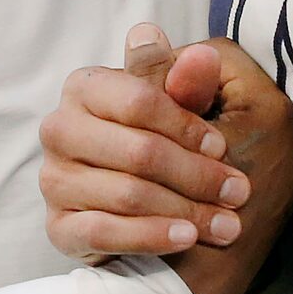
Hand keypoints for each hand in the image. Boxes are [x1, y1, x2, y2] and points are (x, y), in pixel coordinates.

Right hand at [41, 24, 292, 293]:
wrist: (144, 206)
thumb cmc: (165, 143)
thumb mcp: (184, 109)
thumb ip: (191, 83)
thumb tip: (202, 55)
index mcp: (86, 86)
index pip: (140, 100)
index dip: (186, 125)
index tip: (222, 146)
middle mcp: (60, 129)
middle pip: (139, 151)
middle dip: (196, 174)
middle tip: (238, 191)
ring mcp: (54, 180)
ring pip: (127, 194)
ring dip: (185, 210)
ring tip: (227, 223)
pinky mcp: (59, 227)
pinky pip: (104, 233)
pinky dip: (151, 236)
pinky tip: (187, 238)